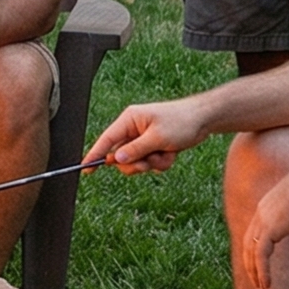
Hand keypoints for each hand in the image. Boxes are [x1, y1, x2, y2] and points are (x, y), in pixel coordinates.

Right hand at [86, 98, 211, 173]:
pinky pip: (149, 163)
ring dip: (151, 163)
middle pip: (121, 156)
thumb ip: (136, 149)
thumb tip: (116, 159)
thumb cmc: (181, 121)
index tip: (85, 168)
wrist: (204, 120)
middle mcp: (133, 130)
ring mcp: (143, 139)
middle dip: (136, 163)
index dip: (95, 154)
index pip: (107, 139)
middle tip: (148, 162)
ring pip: (136, 162)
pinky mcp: (153, 147)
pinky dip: (160, 162)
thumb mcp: (158, 137)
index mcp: (129, 120)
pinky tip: (172, 153)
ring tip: (165, 153)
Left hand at [241, 163, 288, 288]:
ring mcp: (263, 219)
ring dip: (254, 270)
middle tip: (256, 280)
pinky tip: (266, 284)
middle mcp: (261, 212)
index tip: (259, 264)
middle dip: (250, 263)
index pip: (255, 232)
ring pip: (251, 250)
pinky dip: (261, 271)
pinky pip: (260, 254)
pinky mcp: (270, 228)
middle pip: (248, 242)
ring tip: (261, 286)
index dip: (255, 249)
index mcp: (267, 207)